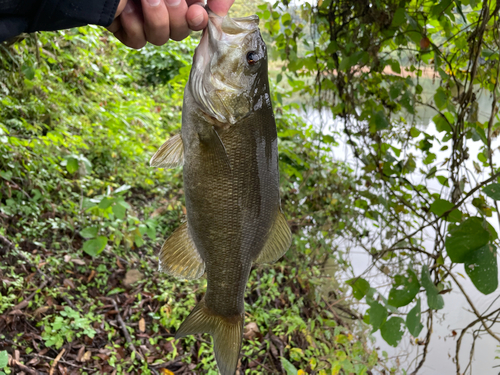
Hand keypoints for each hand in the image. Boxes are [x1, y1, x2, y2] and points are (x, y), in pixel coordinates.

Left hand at [108, 0, 233, 48]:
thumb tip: (219, 11)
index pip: (200, 16)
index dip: (200, 20)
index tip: (196, 12)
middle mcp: (164, 5)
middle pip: (182, 32)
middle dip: (176, 17)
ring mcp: (142, 17)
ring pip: (161, 39)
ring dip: (155, 19)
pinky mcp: (123, 27)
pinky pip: (138, 42)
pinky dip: (134, 27)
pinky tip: (126, 9)